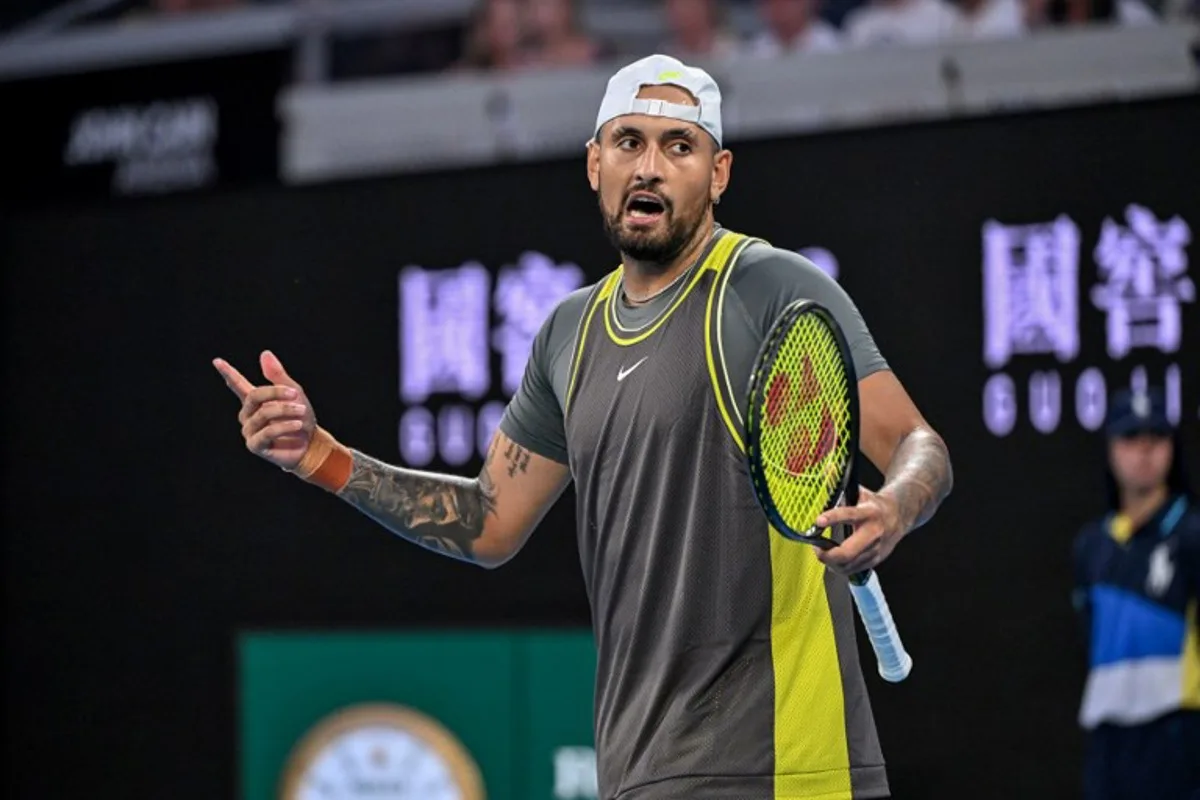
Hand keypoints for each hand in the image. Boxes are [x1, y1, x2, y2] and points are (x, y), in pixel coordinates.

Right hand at [212, 350, 315, 470]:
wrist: (311, 444)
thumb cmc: (302, 418)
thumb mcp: (294, 393)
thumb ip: (278, 376)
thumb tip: (264, 353)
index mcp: (255, 401)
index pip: (238, 385)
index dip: (228, 373)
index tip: (216, 361)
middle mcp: (248, 415)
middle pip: (254, 396)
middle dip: (276, 393)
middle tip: (295, 393)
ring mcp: (250, 431)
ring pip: (263, 414)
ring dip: (285, 410)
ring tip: (302, 411)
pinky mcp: (255, 445)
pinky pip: (267, 432)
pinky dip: (284, 426)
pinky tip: (298, 424)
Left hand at [813, 486, 903, 576]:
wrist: (900, 515)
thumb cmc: (875, 505)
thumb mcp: (860, 492)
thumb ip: (842, 488)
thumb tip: (826, 472)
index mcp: (868, 512)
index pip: (849, 515)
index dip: (832, 518)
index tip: (818, 521)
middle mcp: (873, 532)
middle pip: (848, 552)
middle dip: (827, 554)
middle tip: (817, 548)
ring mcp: (876, 549)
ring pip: (849, 565)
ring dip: (831, 562)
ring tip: (822, 553)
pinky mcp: (876, 559)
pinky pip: (854, 570)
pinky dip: (840, 567)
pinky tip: (834, 560)